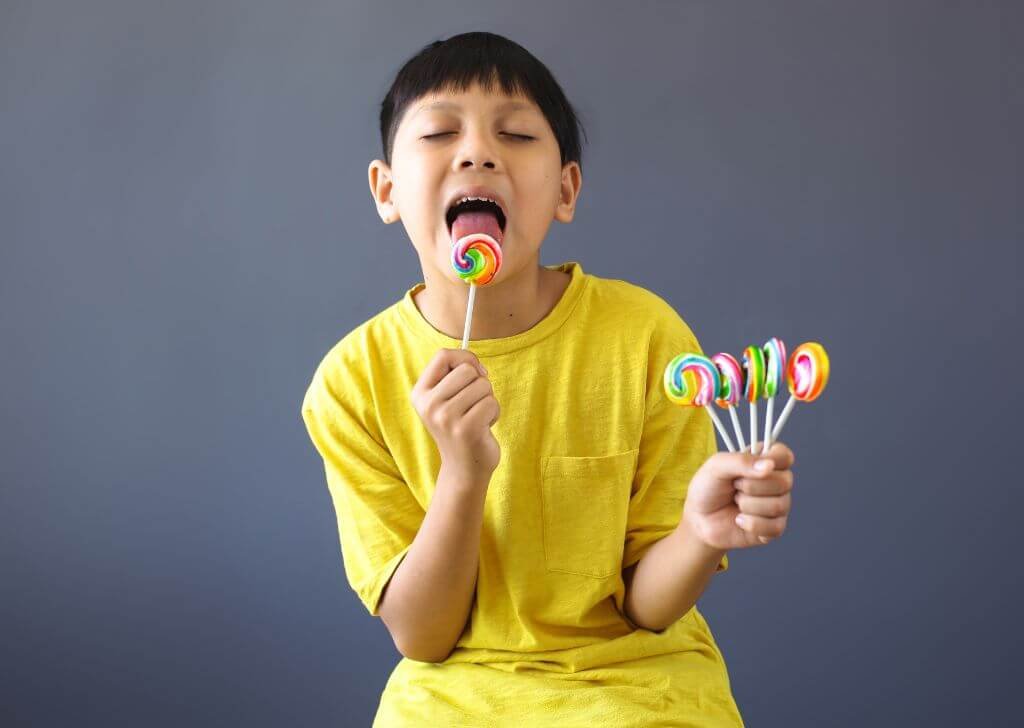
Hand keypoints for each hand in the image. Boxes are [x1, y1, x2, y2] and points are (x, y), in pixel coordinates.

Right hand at [411, 348, 500, 485]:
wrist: (463, 468)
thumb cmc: (460, 426)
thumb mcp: (447, 398)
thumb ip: (456, 375)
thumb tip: (475, 363)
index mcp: (420, 393)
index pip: (443, 355)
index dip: (465, 358)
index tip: (474, 373)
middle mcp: (429, 405)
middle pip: (467, 369)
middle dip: (480, 383)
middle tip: (474, 403)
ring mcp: (445, 418)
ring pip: (483, 385)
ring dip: (488, 399)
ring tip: (477, 417)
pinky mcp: (465, 429)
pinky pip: (491, 403)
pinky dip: (494, 413)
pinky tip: (483, 427)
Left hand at [682, 442, 795, 549]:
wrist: (698, 518)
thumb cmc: (708, 488)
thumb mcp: (716, 466)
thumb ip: (741, 461)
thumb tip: (769, 466)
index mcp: (765, 461)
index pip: (785, 456)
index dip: (774, 461)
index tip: (753, 468)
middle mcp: (776, 482)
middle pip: (785, 482)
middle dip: (752, 486)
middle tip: (735, 486)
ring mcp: (778, 505)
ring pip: (779, 505)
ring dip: (748, 505)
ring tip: (736, 502)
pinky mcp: (774, 527)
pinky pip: (776, 527)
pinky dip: (751, 524)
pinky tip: (739, 520)